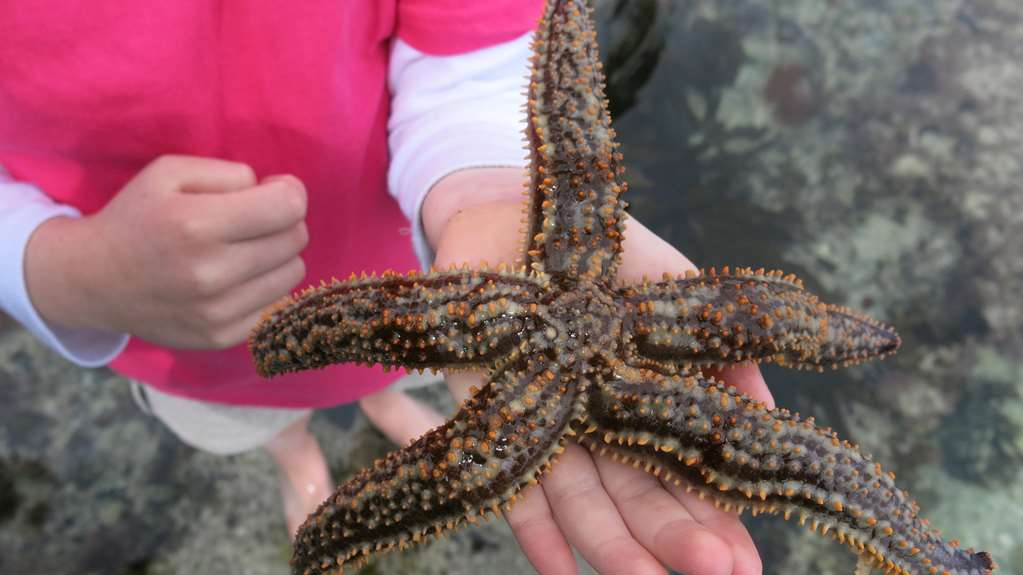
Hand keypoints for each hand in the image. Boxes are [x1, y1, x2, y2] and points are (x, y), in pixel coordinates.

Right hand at [25, 155, 308, 348]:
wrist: (93, 280)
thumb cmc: (137, 217)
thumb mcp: (170, 173)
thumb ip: (230, 173)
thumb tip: (279, 192)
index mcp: (198, 224)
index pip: (289, 207)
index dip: (289, 191)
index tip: (271, 189)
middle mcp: (211, 272)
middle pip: (295, 238)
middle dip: (282, 221)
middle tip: (253, 219)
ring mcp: (217, 311)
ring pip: (293, 272)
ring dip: (278, 255)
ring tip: (245, 248)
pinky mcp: (221, 336)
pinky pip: (277, 304)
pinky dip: (265, 286)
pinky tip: (237, 277)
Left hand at [423, 168, 770, 574]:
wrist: (513, 211)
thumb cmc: (601, 250)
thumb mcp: (674, 291)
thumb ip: (720, 350)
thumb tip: (771, 416)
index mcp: (646, 401)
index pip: (686, 472)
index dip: (717, 516)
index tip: (749, 558)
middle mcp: (599, 426)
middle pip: (639, 496)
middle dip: (676, 539)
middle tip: (717, 572)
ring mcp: (547, 426)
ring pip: (582, 501)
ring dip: (613, 546)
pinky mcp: (493, 415)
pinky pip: (510, 480)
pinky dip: (532, 527)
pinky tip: (557, 567)